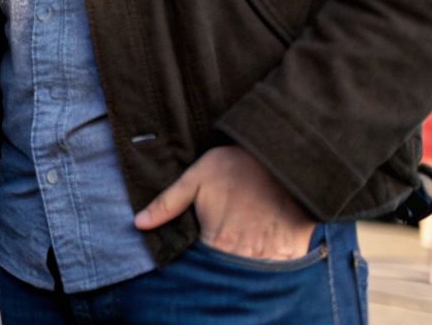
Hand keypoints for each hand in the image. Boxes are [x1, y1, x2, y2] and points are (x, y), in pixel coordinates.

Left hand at [134, 145, 316, 260]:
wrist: (288, 159)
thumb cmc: (240, 165)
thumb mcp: (198, 177)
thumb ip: (168, 202)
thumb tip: (138, 223)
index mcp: (217, 240)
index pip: (201, 266)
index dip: (199, 259)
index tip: (200, 246)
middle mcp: (243, 254)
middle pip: (225, 270)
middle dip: (221, 260)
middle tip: (224, 237)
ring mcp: (269, 256)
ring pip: (250, 272)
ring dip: (243, 262)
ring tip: (241, 238)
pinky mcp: (292, 252)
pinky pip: (276, 267)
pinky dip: (268, 258)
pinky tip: (263, 240)